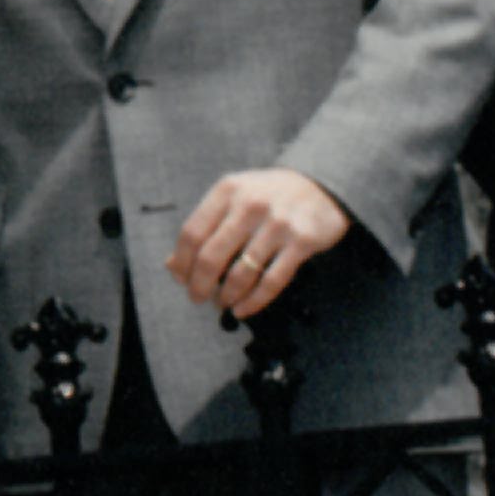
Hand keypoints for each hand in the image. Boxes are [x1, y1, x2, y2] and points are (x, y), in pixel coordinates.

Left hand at [169, 167, 353, 323]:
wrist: (321, 186)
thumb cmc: (269, 196)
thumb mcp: (234, 198)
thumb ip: (205, 226)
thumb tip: (173, 265)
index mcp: (228, 191)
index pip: (192, 233)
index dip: (182, 263)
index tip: (181, 280)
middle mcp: (250, 205)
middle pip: (212, 256)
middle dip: (200, 285)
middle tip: (198, 298)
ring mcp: (278, 224)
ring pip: (242, 273)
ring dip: (227, 296)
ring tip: (223, 303)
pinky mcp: (302, 242)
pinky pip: (272, 281)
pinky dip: (254, 301)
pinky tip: (243, 308)